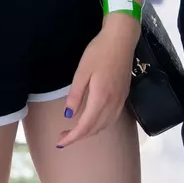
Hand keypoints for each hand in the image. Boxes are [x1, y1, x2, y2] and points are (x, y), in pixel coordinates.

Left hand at [58, 16, 139, 147]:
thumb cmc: (99, 52)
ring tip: (75, 131)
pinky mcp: (124, 96)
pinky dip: (100, 125)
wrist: (122, 39)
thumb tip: (68, 115)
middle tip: (63, 136)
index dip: (72, 137)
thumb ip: (75, 95)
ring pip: (105, 126)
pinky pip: (112, 119)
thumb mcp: (82, 71)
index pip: (85, 126)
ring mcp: (120, 101)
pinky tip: (93, 121)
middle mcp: (112, 104)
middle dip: (78, 137)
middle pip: (95, 129)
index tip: (60, 143)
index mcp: (100, 98)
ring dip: (90, 132)